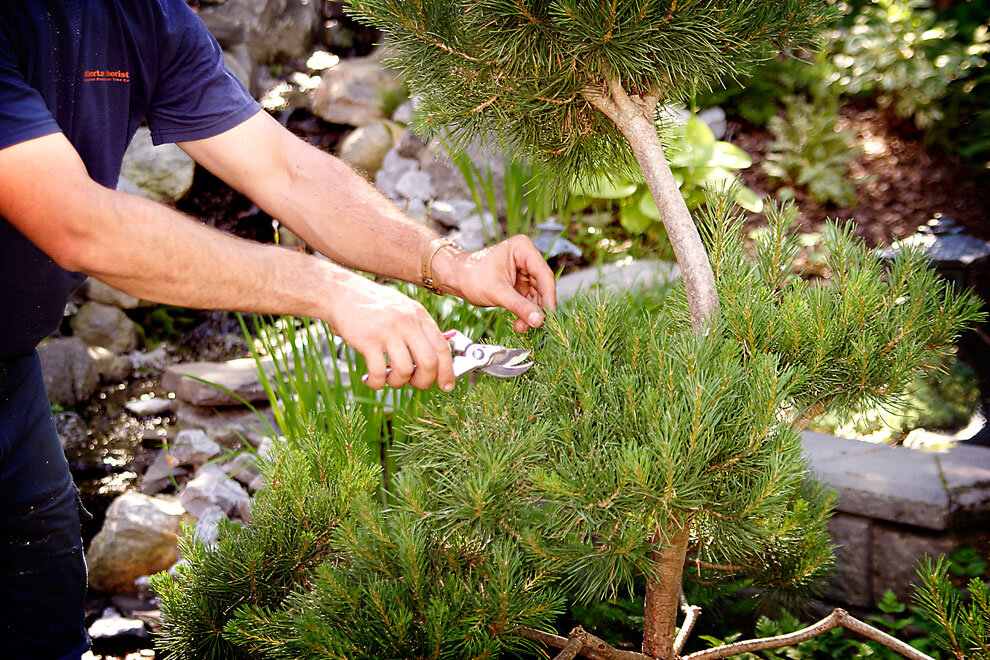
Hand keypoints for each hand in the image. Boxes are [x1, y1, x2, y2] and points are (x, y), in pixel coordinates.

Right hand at [324, 271, 453, 390]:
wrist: (340, 292)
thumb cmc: (372, 305)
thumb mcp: (403, 308)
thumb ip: (418, 330)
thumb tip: (434, 361)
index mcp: (419, 315)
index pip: (442, 347)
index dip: (447, 371)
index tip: (446, 385)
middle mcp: (407, 322)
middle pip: (428, 362)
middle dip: (424, 381)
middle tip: (414, 384)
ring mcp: (388, 331)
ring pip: (404, 370)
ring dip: (398, 383)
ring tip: (389, 379)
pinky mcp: (368, 340)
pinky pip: (379, 373)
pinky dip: (377, 383)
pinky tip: (372, 380)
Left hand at [435, 235, 556, 332]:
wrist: (455, 278)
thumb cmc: (470, 276)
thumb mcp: (497, 293)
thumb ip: (519, 306)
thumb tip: (539, 321)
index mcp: (522, 248)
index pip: (544, 275)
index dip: (548, 297)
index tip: (549, 317)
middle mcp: (526, 256)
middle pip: (542, 286)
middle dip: (537, 308)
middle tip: (534, 326)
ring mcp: (524, 270)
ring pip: (536, 295)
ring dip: (531, 313)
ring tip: (522, 327)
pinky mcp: (519, 282)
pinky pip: (528, 299)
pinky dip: (525, 312)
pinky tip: (519, 324)